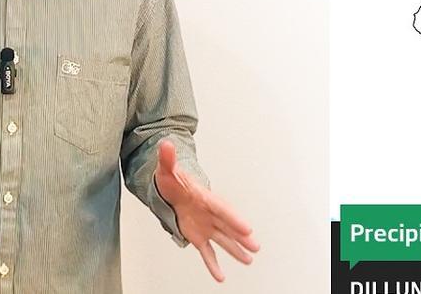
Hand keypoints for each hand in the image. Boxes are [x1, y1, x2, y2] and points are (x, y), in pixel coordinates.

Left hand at [154, 140, 260, 281]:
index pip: (222, 209)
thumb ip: (167, 159)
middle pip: (228, 227)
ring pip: (223, 240)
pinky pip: (208, 253)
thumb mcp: (166, 169)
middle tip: (255, 246)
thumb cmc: (171, 179)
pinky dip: (213, 265)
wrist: (170, 190)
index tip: (247, 228)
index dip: (233, 219)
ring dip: (235, 251)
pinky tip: (220, 277)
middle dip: (241, 237)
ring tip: (249, 260)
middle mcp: (210, 214)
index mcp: (205, 198)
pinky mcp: (199, 236)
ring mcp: (207, 226)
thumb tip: (165, 144)